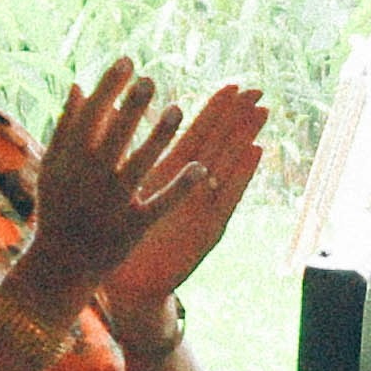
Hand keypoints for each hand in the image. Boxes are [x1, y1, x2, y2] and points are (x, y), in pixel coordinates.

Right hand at [0, 62, 211, 329]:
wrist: (61, 264)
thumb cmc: (59, 208)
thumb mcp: (54, 167)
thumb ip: (67, 127)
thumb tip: (79, 84)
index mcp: (70, 160)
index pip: (90, 115)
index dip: (109, 87)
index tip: (128, 60)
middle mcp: (90, 179)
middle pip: (114, 135)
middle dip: (132, 106)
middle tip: (151, 79)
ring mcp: (113, 203)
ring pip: (140, 164)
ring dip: (159, 136)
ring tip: (177, 109)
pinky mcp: (133, 226)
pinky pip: (161, 203)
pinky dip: (181, 187)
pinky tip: (202, 168)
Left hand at [95, 82, 271, 339]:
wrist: (130, 286)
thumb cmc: (119, 240)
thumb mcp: (117, 190)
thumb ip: (117, 152)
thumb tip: (107, 112)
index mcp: (168, 174)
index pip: (197, 134)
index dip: (214, 110)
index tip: (232, 85)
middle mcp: (190, 186)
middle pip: (219, 144)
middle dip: (238, 118)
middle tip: (257, 90)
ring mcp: (203, 206)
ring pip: (228, 164)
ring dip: (245, 137)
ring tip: (263, 112)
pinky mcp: (209, 227)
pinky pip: (228, 195)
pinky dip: (243, 173)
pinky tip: (257, 151)